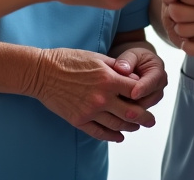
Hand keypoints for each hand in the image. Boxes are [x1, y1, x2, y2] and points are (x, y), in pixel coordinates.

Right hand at [24, 47, 156, 142]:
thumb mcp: (96, 57)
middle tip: (151, 121)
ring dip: (130, 128)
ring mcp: (90, 111)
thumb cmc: (69, 60)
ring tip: (136, 127)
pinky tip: (119, 136)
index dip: (145, 95)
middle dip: (145, 118)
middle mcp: (102, 97)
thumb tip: (134, 76)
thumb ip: (117, 67)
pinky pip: (99, 133)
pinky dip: (112, 136)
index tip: (149, 97)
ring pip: (118, 125)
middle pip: (132, 113)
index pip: (136, 91)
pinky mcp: (78, 120)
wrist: (42, 72)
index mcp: (108, 79)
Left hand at [111, 44, 167, 107]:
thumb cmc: (136, 59)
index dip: (142, 88)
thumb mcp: (131, 54)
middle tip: (117, 100)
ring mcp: (154, 97)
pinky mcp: (147, 104)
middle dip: (134, 101)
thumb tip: (122, 69)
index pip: (152, 82)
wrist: (138, 65)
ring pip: (143, 107)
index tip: (133, 94)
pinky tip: (116, 107)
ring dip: (130, 107)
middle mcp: (159, 86)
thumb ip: (127, 60)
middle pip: (149, 99)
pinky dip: (127, 110)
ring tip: (115, 103)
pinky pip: (138, 111)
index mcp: (158, 72)